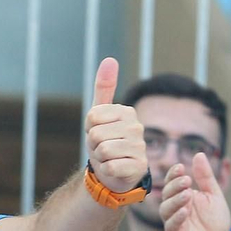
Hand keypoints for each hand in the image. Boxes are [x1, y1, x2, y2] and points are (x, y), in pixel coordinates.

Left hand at [85, 58, 146, 192]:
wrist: (112, 172)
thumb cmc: (105, 141)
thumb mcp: (99, 115)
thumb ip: (104, 88)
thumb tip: (109, 59)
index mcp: (127, 112)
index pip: (92, 116)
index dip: (89, 128)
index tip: (98, 132)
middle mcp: (137, 127)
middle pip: (96, 134)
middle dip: (94, 145)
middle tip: (103, 148)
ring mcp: (140, 147)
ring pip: (103, 150)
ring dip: (100, 158)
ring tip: (109, 158)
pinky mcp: (139, 167)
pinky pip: (110, 166)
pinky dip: (107, 170)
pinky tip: (114, 169)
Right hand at [161, 153, 230, 230]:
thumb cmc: (214, 221)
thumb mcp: (213, 195)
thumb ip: (205, 177)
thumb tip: (199, 154)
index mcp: (181, 197)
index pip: (171, 183)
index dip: (173, 175)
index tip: (181, 167)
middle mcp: (173, 209)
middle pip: (166, 195)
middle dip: (175, 186)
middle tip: (187, 181)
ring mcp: (173, 223)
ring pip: (166, 210)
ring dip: (175, 200)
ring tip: (187, 194)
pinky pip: (172, 227)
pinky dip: (177, 218)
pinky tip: (185, 211)